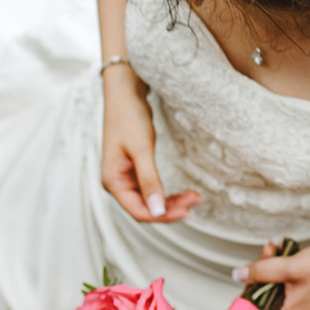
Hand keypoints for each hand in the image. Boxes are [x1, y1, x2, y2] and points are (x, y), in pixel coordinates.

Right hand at [100, 65, 200, 223]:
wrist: (124, 94)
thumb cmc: (129, 118)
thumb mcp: (142, 149)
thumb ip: (150, 181)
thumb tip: (158, 211)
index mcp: (113, 182)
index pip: (139, 212)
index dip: (163, 215)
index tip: (188, 210)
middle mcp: (117, 183)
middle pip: (145, 209)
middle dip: (170, 208)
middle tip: (196, 200)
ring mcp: (125, 177)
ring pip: (150, 200)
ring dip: (171, 202)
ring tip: (194, 197)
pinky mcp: (133, 170)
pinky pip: (150, 189)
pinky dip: (166, 193)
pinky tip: (182, 193)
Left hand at [232, 240, 309, 309]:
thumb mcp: (288, 266)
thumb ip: (260, 272)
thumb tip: (238, 275)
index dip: (250, 290)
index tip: (249, 273)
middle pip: (269, 298)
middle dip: (265, 273)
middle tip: (268, 251)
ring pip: (281, 291)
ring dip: (276, 269)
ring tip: (280, 249)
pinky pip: (294, 290)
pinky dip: (289, 274)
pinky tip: (290, 256)